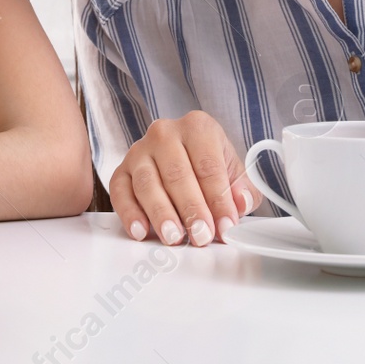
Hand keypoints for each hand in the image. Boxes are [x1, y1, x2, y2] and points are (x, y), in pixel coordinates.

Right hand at [107, 111, 257, 246]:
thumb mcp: (235, 173)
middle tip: (201, 235)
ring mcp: (139, 151)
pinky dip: (129, 213)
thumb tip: (240, 202)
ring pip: (148, 183)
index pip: (208, 166)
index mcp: (197, 127)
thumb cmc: (209, 166)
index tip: (225, 225)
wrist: (184, 157)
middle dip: (191, 209)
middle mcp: (165, 134)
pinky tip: (141, 231)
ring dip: (161, 213)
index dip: (218, 199)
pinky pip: (120, 191)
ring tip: (174, 237)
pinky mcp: (121, 170)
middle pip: (177, 174)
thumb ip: (244, 190)